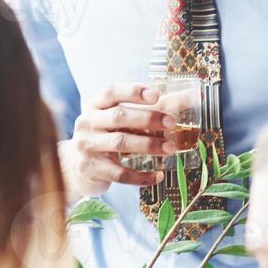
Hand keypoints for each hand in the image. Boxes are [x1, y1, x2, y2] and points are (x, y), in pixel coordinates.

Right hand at [60, 82, 175, 195]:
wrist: (76, 167)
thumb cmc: (106, 137)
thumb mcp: (119, 119)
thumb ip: (151, 108)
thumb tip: (192, 96)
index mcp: (95, 105)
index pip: (111, 92)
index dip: (133, 92)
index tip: (156, 94)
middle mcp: (87, 122)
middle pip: (119, 116)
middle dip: (147, 118)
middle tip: (172, 122)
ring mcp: (87, 146)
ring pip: (120, 143)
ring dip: (148, 145)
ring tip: (170, 148)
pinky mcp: (91, 169)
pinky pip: (119, 173)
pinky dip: (140, 176)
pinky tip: (158, 176)